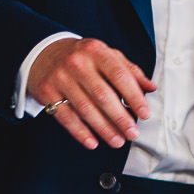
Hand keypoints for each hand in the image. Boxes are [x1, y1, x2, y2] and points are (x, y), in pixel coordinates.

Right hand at [30, 36, 154, 150]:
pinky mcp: (47, 92)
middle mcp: (77, 63)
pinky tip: (93, 142)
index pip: (120, 75)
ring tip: (117, 141)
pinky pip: (66, 117)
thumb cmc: (82, 57)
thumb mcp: (105, 55)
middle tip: (132, 133)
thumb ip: (129, 70)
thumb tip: (151, 88)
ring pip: (85, 108)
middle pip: (103, 95)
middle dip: (120, 118)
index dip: (134, 96)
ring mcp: (60, 78)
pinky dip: (80, 132)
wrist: (42, 53)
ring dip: (104, 129)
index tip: (145, 114)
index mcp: (96, 51)